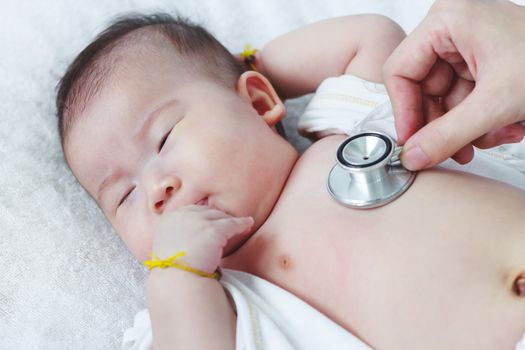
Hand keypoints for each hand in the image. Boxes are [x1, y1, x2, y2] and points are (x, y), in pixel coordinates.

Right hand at [152, 205, 253, 273]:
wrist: (177, 281)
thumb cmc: (173, 271)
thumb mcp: (168, 247)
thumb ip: (178, 236)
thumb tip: (190, 236)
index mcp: (170, 219)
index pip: (192, 211)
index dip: (205, 216)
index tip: (213, 221)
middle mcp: (183, 216)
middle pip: (207, 211)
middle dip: (219, 217)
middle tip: (229, 224)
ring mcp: (198, 222)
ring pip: (220, 216)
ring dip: (231, 220)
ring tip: (242, 225)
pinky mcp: (213, 230)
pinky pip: (232, 224)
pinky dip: (242, 224)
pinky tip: (248, 225)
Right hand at [383, 0, 524, 169]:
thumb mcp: (496, 104)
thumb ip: (447, 135)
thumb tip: (412, 156)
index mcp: (447, 21)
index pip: (400, 71)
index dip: (405, 111)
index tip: (412, 142)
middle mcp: (452, 29)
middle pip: (421, 88)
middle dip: (441, 124)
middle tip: (452, 151)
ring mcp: (466, 44)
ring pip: (442, 98)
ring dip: (463, 127)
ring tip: (492, 136)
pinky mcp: (480, 60)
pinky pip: (461, 98)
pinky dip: (477, 119)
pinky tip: (500, 126)